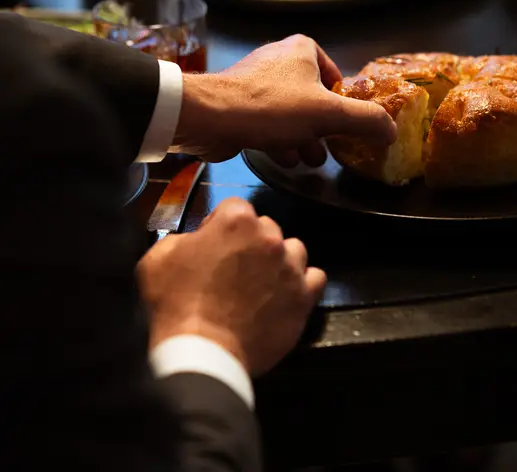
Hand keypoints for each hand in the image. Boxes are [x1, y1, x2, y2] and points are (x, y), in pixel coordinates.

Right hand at [139, 197, 326, 375]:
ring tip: (262, 281)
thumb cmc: (174, 304)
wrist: (202, 352)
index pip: (235, 207)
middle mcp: (270, 237)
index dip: (220, 225)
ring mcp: (291, 267)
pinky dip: (302, 283)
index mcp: (237, 221)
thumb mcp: (159, 258)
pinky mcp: (304, 296)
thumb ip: (184, 237)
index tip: (210, 246)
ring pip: (294, 249)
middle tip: (233, 268)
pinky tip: (286, 294)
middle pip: (266, 227)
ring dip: (280, 259)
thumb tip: (197, 240)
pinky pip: (315, 278)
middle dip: (251, 242)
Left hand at [172, 34, 396, 163]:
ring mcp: (255, 80)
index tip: (346, 123)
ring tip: (308, 157)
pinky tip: (282, 156)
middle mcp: (278, 59)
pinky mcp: (237, 102)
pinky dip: (279, 138)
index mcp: (302, 48)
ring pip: (291, 112)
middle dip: (322, 125)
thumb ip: (366, 121)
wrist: (210, 117)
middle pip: (314, 96)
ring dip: (303, 137)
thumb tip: (391, 131)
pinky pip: (268, 121)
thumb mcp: (329, 115)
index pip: (335, 73)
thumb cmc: (273, 107)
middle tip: (329, 146)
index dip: (343, 101)